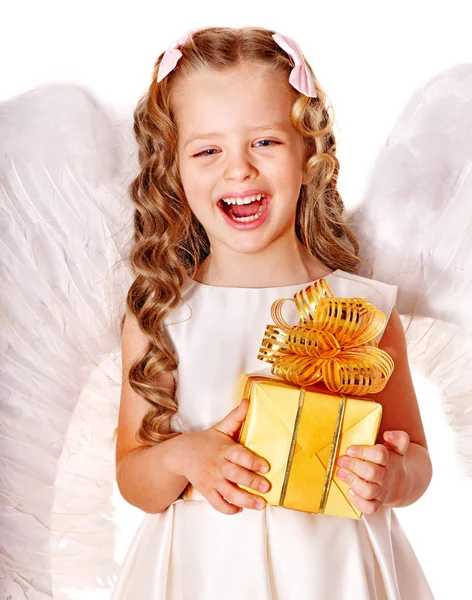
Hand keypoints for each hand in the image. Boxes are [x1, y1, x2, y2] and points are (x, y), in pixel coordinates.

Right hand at [180, 399, 270, 514]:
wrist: (181, 454)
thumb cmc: (207, 441)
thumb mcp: (221, 427)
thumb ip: (236, 417)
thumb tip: (248, 401)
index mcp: (224, 449)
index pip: (239, 455)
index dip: (252, 461)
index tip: (265, 467)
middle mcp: (218, 465)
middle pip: (236, 475)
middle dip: (251, 482)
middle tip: (266, 488)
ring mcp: (212, 480)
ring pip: (229, 492)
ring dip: (245, 500)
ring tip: (260, 504)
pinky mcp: (207, 491)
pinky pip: (217, 503)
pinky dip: (228, 509)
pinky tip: (240, 508)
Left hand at [335, 430, 409, 514]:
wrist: (399, 484)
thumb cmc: (391, 461)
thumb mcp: (396, 448)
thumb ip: (397, 438)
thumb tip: (388, 434)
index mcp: (390, 460)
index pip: (380, 455)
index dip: (363, 452)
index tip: (349, 449)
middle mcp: (385, 476)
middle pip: (371, 473)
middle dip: (354, 466)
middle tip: (341, 460)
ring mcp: (381, 491)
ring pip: (368, 491)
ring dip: (353, 482)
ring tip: (341, 473)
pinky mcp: (376, 503)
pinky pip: (369, 508)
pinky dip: (358, 502)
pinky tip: (350, 491)